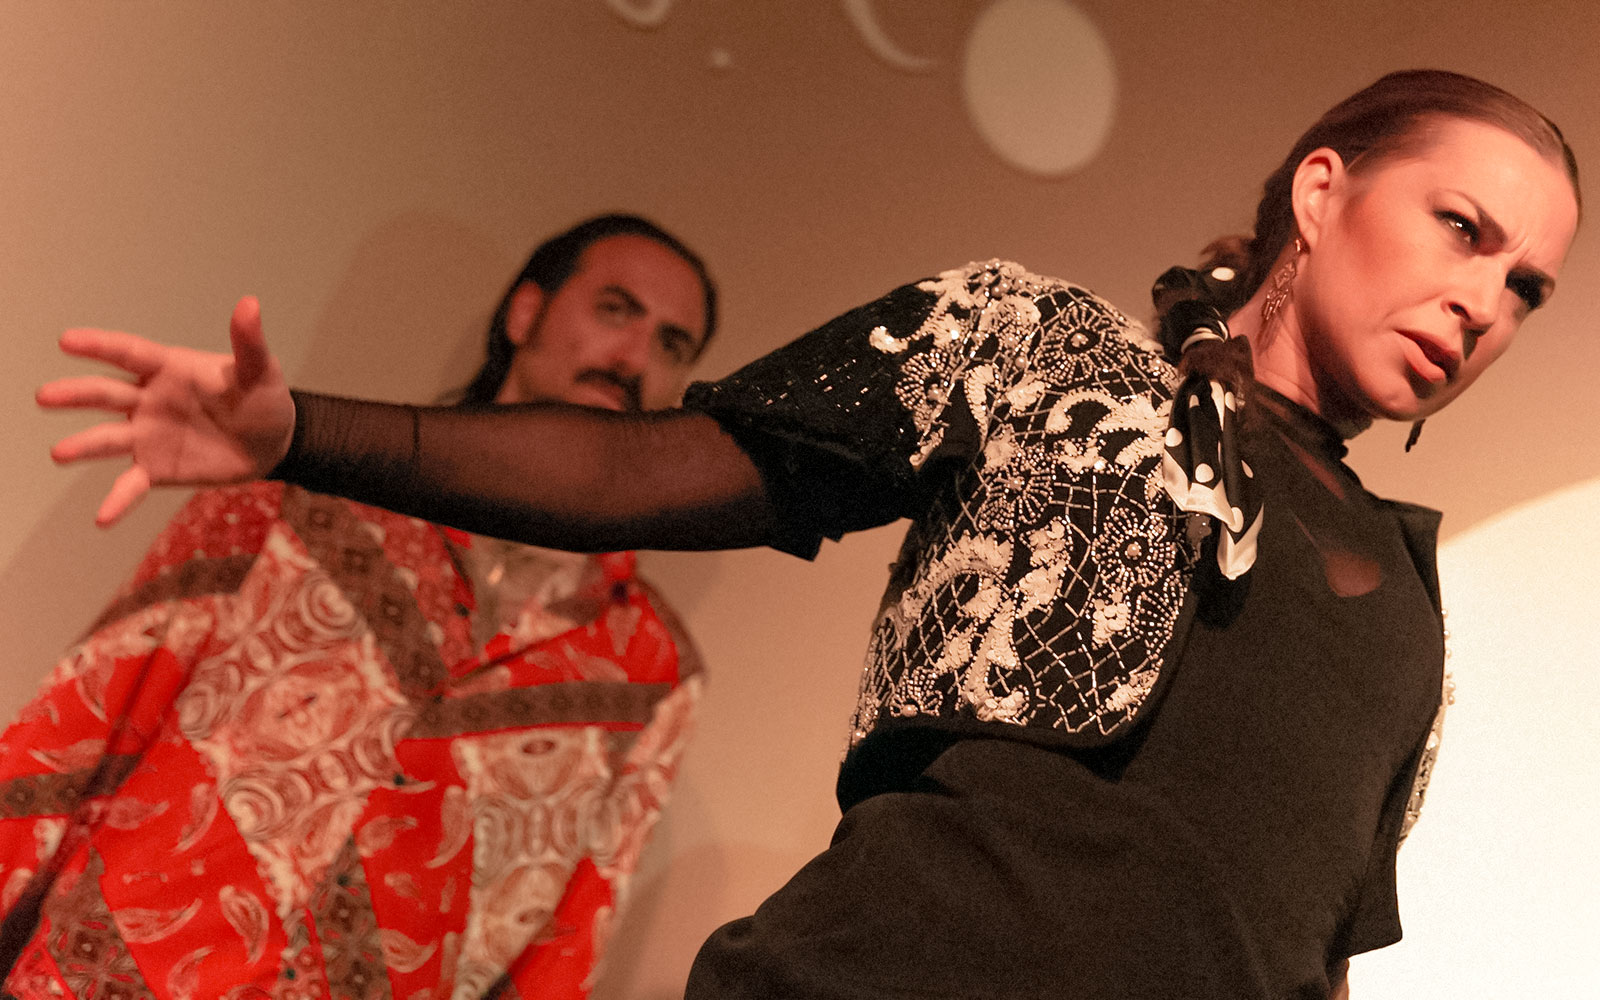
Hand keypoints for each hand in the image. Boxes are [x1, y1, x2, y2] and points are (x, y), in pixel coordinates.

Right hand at [37, 296, 294, 525]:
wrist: (272, 443)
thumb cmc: (262, 399)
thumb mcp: (260, 371)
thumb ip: (249, 342)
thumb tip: (250, 303)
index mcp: (169, 369)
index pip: (129, 354)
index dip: (100, 346)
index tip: (67, 341)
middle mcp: (148, 400)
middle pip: (106, 394)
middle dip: (76, 395)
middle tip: (45, 396)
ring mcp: (148, 435)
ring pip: (108, 438)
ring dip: (84, 445)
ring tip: (59, 453)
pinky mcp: (156, 468)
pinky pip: (131, 484)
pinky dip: (118, 500)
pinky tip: (101, 518)